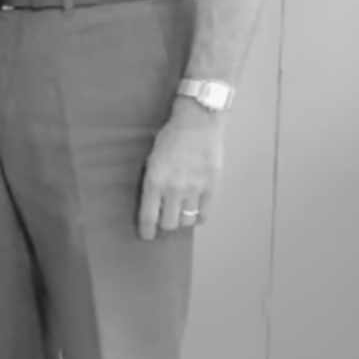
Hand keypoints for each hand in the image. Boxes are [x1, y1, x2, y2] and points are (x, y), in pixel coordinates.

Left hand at [138, 101, 223, 239]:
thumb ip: (152, 182)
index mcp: (154, 181)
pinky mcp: (212, 187)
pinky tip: (195, 212)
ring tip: (180, 213)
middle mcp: (174, 189)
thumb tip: (152, 203)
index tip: (147, 236)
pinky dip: (199, 216)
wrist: (197, 123)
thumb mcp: (152, 159)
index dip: (147, 230)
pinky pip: (205, 213)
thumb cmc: (170, 137)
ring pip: (187, 220)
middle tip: (165, 220)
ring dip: (182, 220)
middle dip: (165, 225)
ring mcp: (195, 189)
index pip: (149, 216)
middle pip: (169, 223)